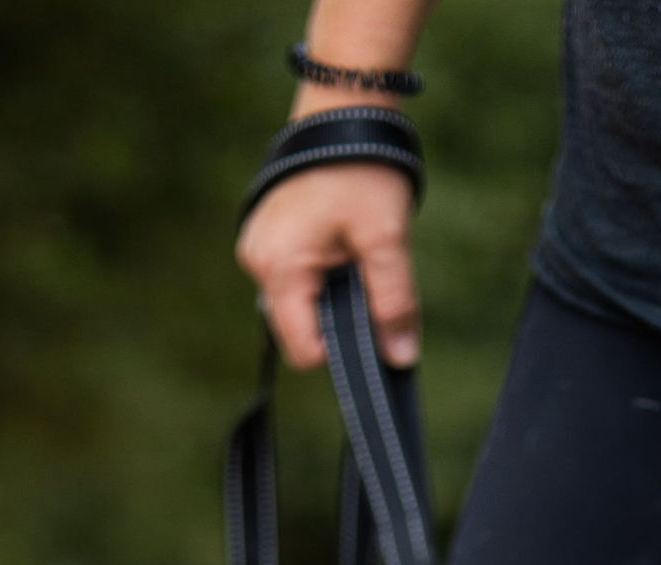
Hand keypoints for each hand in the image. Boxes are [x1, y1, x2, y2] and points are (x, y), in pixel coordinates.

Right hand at [236, 163, 419, 369]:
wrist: (341, 110)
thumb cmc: (361, 168)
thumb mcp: (386, 237)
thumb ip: (394, 302)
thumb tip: (402, 358)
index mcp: (279, 268)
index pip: (304, 351)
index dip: (342, 350)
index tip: (369, 318)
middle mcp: (258, 263)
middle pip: (299, 333)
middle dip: (336, 322)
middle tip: (363, 273)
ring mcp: (258, 250)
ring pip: (298, 309)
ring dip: (330, 299)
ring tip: (351, 253)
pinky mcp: (266, 240)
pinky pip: (294, 282)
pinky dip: (320, 278)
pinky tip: (338, 246)